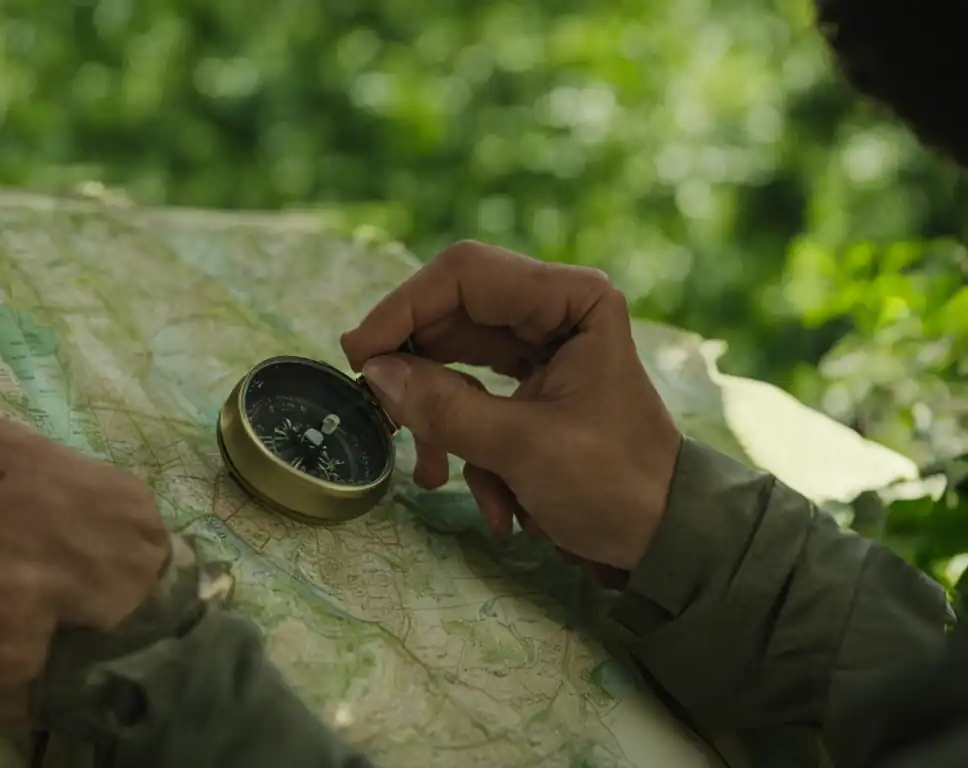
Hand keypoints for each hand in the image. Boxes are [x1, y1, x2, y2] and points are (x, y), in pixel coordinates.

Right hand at [341, 241, 680, 574]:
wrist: (663, 539)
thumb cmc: (615, 486)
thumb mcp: (523, 449)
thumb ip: (444, 407)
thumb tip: (375, 371)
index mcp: (572, 300)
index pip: (465, 274)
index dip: (403, 307)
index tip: (360, 354)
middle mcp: (553, 310)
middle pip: (450, 314)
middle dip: (415, 370)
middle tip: (379, 411)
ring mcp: (538, 347)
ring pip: (451, 359)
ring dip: (438, 420)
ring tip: (435, 475)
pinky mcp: (526, 385)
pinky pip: (468, 396)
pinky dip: (463, 443)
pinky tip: (491, 500)